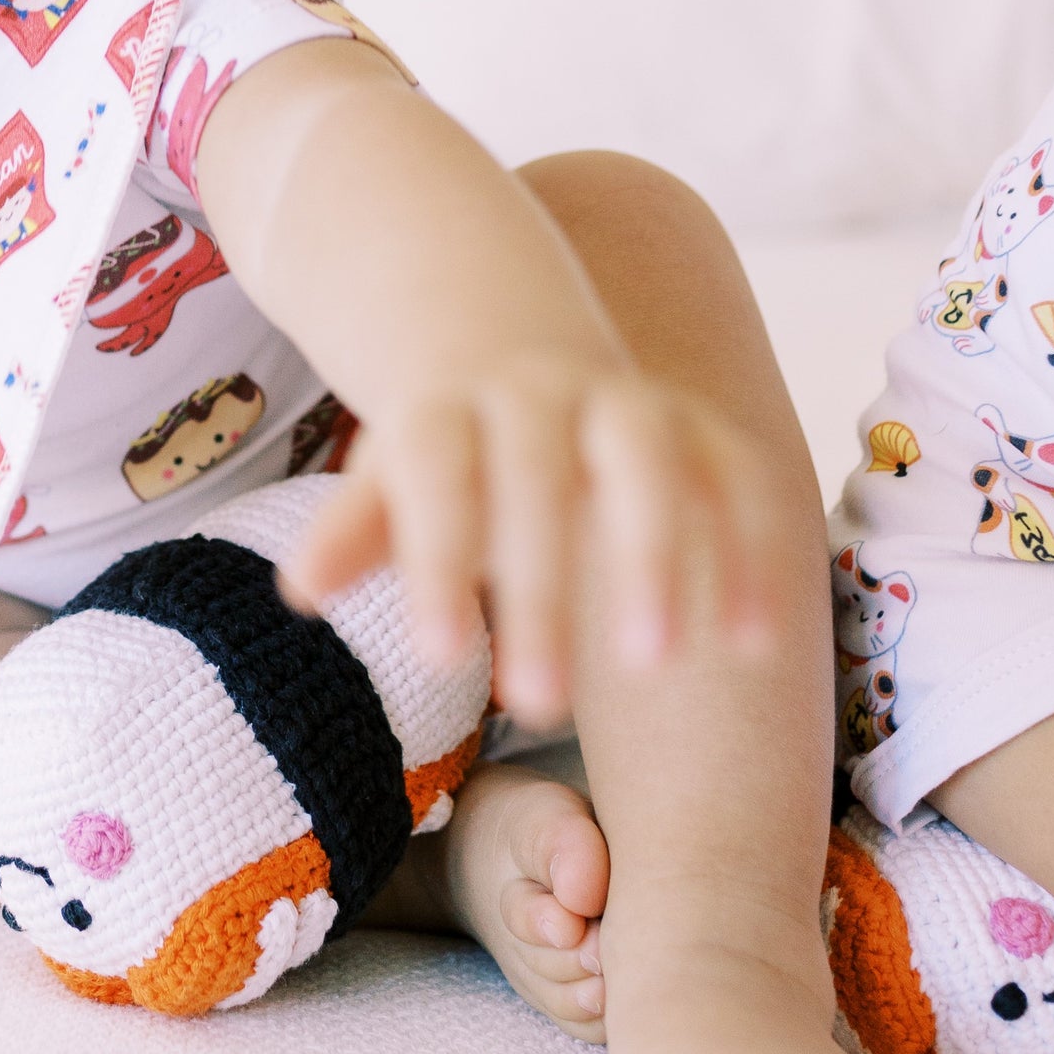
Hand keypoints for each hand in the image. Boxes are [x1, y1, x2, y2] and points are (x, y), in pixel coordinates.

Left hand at [280, 357, 783, 728]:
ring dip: (654, 554)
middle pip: (535, 476)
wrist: (516, 347)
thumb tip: (299, 590)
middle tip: (534, 705)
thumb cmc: (445, 447)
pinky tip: (754, 642)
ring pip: (645, 459)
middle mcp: (539, 393)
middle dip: (539, 587)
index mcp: (450, 409)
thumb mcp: (391, 478)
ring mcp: (626, 403)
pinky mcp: (701, 427)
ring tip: (651, 664)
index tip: (439, 657)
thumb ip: (358, 529)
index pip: (434, 478)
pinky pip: (737, 479)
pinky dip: (750, 551)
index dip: (436, 561)